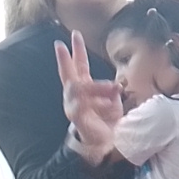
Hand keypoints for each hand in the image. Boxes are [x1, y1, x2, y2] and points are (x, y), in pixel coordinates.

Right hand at [55, 30, 121, 156]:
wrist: (105, 143)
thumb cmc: (107, 120)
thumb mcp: (114, 102)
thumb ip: (112, 91)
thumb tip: (115, 85)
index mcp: (84, 88)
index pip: (79, 66)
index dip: (76, 51)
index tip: (74, 35)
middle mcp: (74, 94)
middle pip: (67, 73)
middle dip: (65, 58)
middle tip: (63, 43)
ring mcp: (73, 104)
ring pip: (79, 87)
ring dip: (98, 86)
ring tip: (113, 88)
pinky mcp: (76, 116)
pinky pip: (83, 104)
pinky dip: (98, 102)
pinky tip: (108, 104)